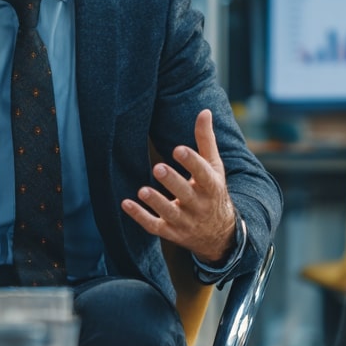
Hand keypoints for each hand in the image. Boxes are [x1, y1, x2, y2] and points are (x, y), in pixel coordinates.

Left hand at [122, 109, 237, 264]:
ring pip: (170, 213)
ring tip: (142, 190)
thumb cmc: (212, 191)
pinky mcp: (171, 232)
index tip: (179, 149)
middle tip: (158, 168)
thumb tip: (204, 111)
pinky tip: (126, 204)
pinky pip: (154, 226)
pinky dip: (140, 217)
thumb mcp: (214, 166)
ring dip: (156, 202)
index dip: (192, 162)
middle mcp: (200, 205)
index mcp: (212, 186)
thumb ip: (206, 140)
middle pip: (186, 194)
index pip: (203, 174)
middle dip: (173, 182)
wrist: (219, 233)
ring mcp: (185, 221)